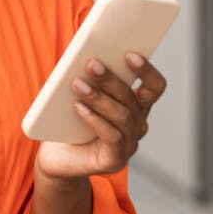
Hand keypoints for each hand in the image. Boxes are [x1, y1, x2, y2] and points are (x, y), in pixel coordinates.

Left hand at [35, 53, 166, 179]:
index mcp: (137, 105)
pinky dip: (95, 120)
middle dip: (111, 79)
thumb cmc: (70, 121)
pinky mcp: (115, 159)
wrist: (58, 158)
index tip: (130, 54)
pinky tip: (79, 108)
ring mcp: (129, 143)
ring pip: (122, 116)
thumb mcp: (81, 96)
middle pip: (131, 98)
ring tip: (77, 84)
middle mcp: (138, 124)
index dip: (146, 70)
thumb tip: (86, 56)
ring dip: (99, 97)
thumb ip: (90, 78)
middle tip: (91, 63)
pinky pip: (112, 137)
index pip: (154, 86)